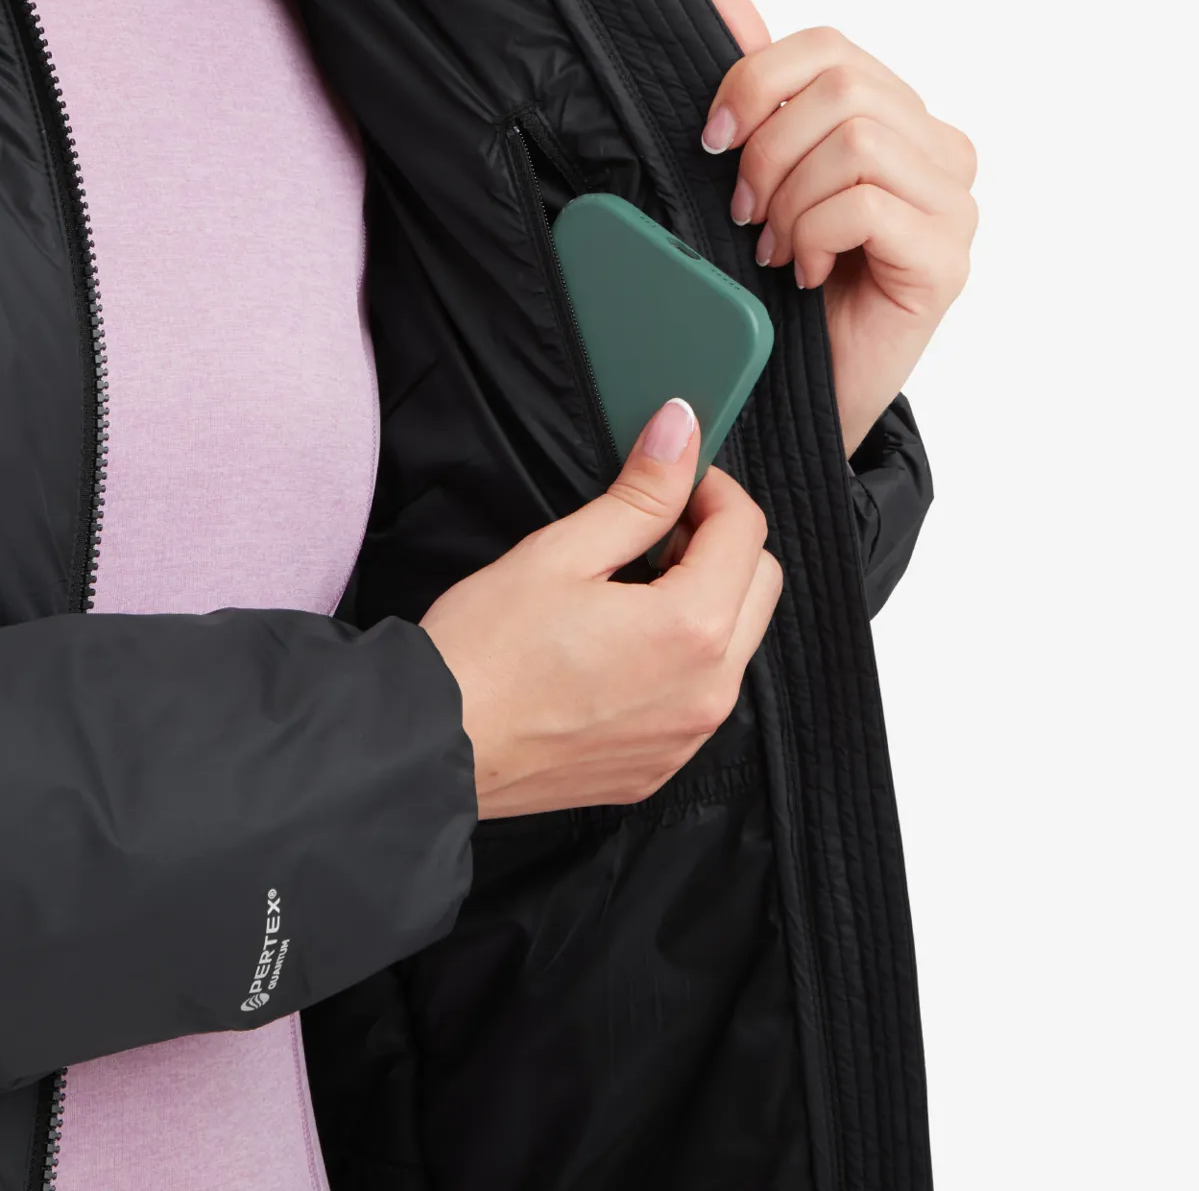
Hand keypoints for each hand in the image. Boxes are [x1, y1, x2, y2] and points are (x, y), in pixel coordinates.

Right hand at [419, 397, 780, 819]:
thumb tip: (682, 432)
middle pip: (760, 586)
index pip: (745, 530)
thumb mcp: (562, 552)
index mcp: (690, 628)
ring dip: (705, 598)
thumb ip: (640, 495)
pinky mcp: (661, 766)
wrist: (438, 744)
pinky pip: (700, 695)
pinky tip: (618, 644)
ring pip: (736, 643)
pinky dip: (681, 656)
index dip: (712, 487)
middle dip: (720, 542)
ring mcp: (688, 737)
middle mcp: (709, 691)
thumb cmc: (487, 647)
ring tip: (630, 585)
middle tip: (654, 526)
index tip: (672, 476)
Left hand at [695, 0, 977, 458]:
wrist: (793, 387)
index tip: (711, 139)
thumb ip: (748, 80)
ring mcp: (953, 205)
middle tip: (744, 211)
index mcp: (895, 115)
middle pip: (842, 89)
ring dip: (788, 198)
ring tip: (774, 248)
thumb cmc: (774, 279)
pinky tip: (804, 272)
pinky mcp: (946, 260)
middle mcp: (939, 150)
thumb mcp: (750, 168)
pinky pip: (867, 205)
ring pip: (855, 142)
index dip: (754, 80)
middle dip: (767, 149)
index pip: (828, 47)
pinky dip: (812, 235)